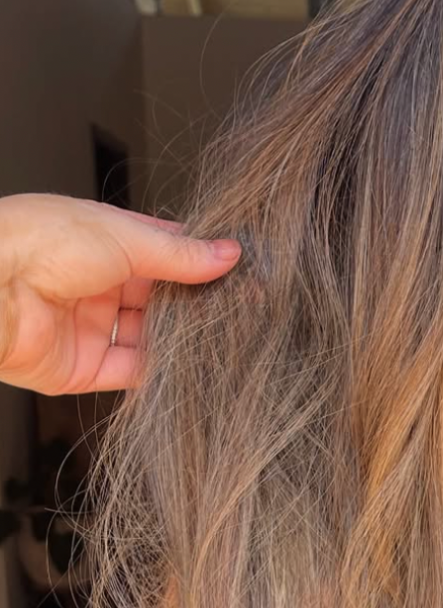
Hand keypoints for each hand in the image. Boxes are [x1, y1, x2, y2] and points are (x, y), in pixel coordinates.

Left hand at [0, 192, 241, 394]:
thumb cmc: (40, 244)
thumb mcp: (124, 237)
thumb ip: (180, 254)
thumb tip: (227, 254)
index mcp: (101, 241)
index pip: (161, 251)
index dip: (197, 258)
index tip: (235, 267)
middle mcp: (96, 283)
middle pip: (159, 296)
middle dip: (194, 300)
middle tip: (237, 304)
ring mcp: (91, 326)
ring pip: (150, 335)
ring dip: (180, 335)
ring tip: (217, 332)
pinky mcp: (84, 367)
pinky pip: (131, 370)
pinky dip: (159, 368)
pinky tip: (187, 360)